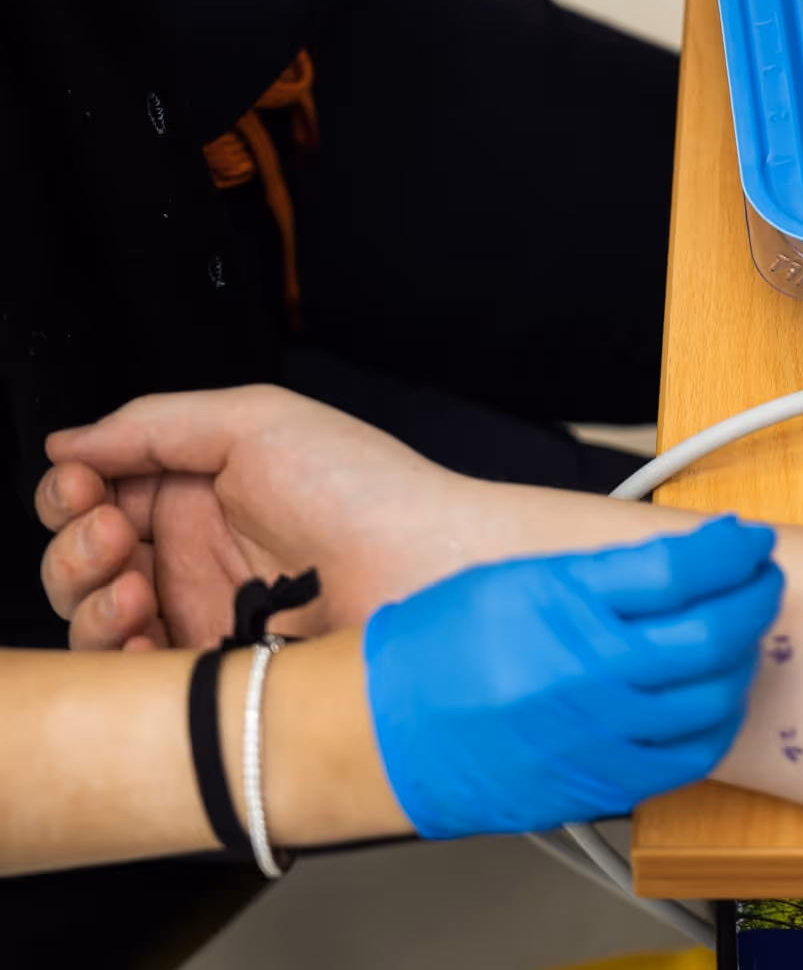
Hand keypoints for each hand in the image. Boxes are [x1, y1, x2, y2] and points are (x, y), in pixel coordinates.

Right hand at [41, 387, 494, 650]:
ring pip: (96, 622)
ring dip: (88, 600)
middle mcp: (198, 555)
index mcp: (204, 492)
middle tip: (111, 535)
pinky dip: (117, 658)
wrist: (430, 572)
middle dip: (73, 548)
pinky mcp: (217, 673)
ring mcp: (206, 615)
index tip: (81, 487)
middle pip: (84, 563)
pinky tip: (141, 632)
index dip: (72, 494)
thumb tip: (71, 440)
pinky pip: (137, 681)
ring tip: (132, 586)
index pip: (99, 496)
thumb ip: (156, 424)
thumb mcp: (259, 422)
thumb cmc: (368, 492)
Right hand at [365, 518, 782, 836]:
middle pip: (713, 632)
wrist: (380, 732)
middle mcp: (587, 671)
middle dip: (756, 598)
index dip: (733, 550)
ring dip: (743, 659)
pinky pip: (690, 757)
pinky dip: (718, 721)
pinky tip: (716, 697)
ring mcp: (597, 735)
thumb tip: (689, 563)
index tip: (750, 541)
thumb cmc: (437, 648)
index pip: (682, 569)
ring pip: (714, 696)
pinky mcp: (601, 785)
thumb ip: (607, 575)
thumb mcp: (520, 579)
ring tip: (739, 635)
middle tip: (760, 581)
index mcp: (563, 606)